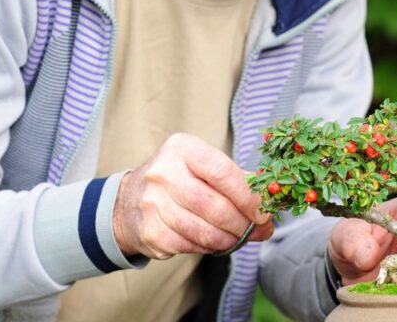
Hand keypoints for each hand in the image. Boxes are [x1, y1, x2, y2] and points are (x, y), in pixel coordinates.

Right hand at [113, 133, 273, 258]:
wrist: (129, 201)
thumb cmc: (177, 179)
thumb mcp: (200, 165)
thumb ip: (234, 178)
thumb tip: (268, 203)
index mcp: (182, 149)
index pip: (224, 173)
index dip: (249, 197)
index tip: (264, 212)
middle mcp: (164, 174)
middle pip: (216, 207)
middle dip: (243, 224)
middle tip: (259, 230)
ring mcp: (154, 204)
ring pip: (205, 232)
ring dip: (229, 240)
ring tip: (239, 237)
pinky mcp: (151, 232)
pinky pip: (192, 246)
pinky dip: (209, 247)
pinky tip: (214, 241)